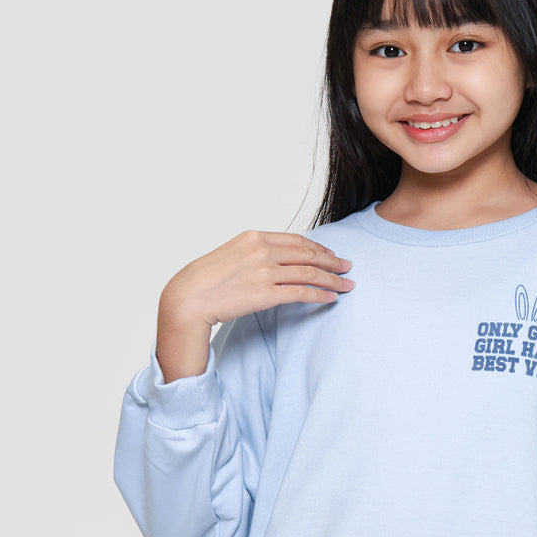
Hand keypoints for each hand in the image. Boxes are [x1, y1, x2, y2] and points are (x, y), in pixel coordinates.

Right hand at [155, 230, 355, 380]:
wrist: (189, 296)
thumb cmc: (207, 279)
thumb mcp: (232, 254)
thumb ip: (255, 253)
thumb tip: (276, 260)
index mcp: (255, 237)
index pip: (297, 240)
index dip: (318, 248)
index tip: (331, 254)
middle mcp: (263, 251)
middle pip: (308, 254)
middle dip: (332, 261)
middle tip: (347, 267)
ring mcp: (265, 272)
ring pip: (310, 273)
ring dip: (332, 280)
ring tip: (347, 285)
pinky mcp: (266, 294)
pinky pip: (302, 293)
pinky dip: (320, 295)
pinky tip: (331, 298)